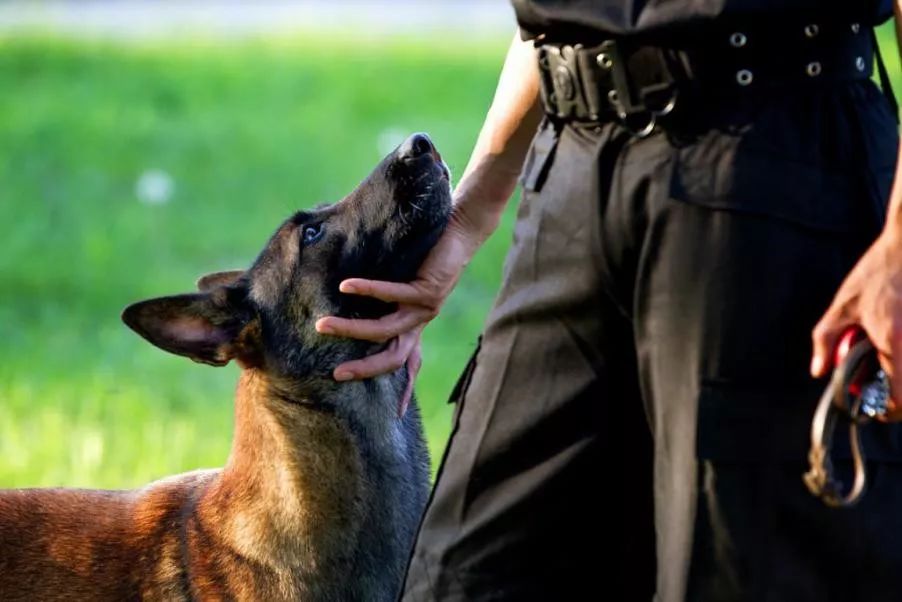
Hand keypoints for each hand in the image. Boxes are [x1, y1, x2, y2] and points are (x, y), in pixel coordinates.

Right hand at [315, 210, 481, 381]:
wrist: (462, 233)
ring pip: (385, 329)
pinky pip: (392, 293)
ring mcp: (425, 309)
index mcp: (416, 324)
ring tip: (323, 326)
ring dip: (352, 330)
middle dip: (364, 369)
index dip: (404, 390)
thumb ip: (381, 295)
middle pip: (392, 358)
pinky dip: (367, 290)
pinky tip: (345, 286)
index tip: (395, 416)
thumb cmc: (428, 254)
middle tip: (334, 375)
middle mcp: (420, 322)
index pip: (409, 364)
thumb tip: (341, 295)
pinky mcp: (428, 290)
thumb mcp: (403, 281)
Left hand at [812, 229, 901, 420]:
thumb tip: (818, 372)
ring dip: (897, 368)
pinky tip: (890, 331)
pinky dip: (901, 351)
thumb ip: (825, 340)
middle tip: (870, 374)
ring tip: (879, 345)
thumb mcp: (843, 305)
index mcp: (895, 341)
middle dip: (890, 388)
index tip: (873, 408)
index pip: (900, 399)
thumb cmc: (878, 271)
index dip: (886, 410)